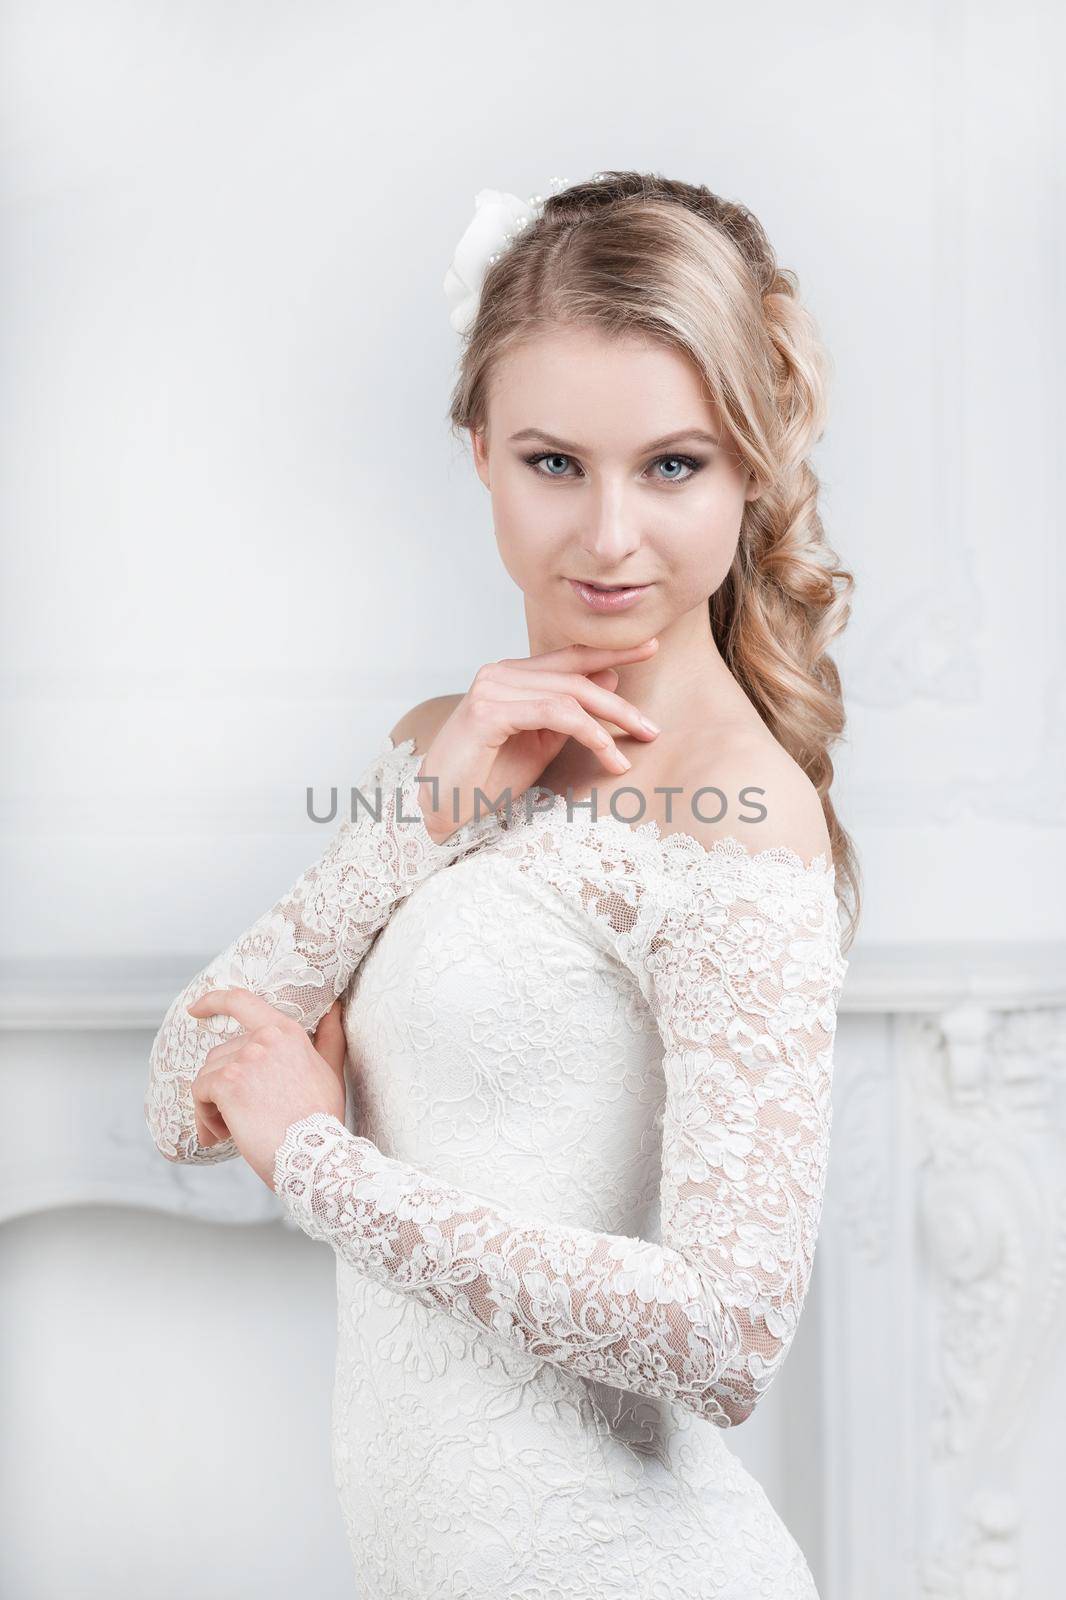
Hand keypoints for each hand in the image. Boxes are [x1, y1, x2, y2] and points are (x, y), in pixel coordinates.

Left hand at [184, 990, 347, 1189]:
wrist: (315, 1154)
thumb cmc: (322, 1118)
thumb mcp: (331, 1070)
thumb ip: (329, 1037)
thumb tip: (335, 1008)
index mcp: (286, 1031)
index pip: (241, 1001)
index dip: (213, 1001)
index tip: (195, 1009)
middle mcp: (263, 1038)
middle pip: (220, 1055)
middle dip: (222, 1088)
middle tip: (236, 1121)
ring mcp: (244, 1059)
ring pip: (208, 1077)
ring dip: (213, 1106)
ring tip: (230, 1131)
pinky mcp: (227, 1083)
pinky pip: (200, 1093)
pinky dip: (204, 1116)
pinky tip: (221, 1135)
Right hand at [416, 639, 661, 844]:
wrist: (444, 806)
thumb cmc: (488, 778)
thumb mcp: (542, 743)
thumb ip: (572, 714)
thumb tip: (612, 680)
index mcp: (512, 676)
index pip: (569, 657)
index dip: (611, 651)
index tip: (650, 647)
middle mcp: (500, 673)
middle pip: (575, 676)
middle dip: (620, 705)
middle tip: (652, 729)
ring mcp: (492, 688)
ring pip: (569, 695)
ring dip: (609, 723)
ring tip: (633, 750)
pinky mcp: (489, 711)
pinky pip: (553, 714)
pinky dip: (588, 733)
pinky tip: (608, 754)